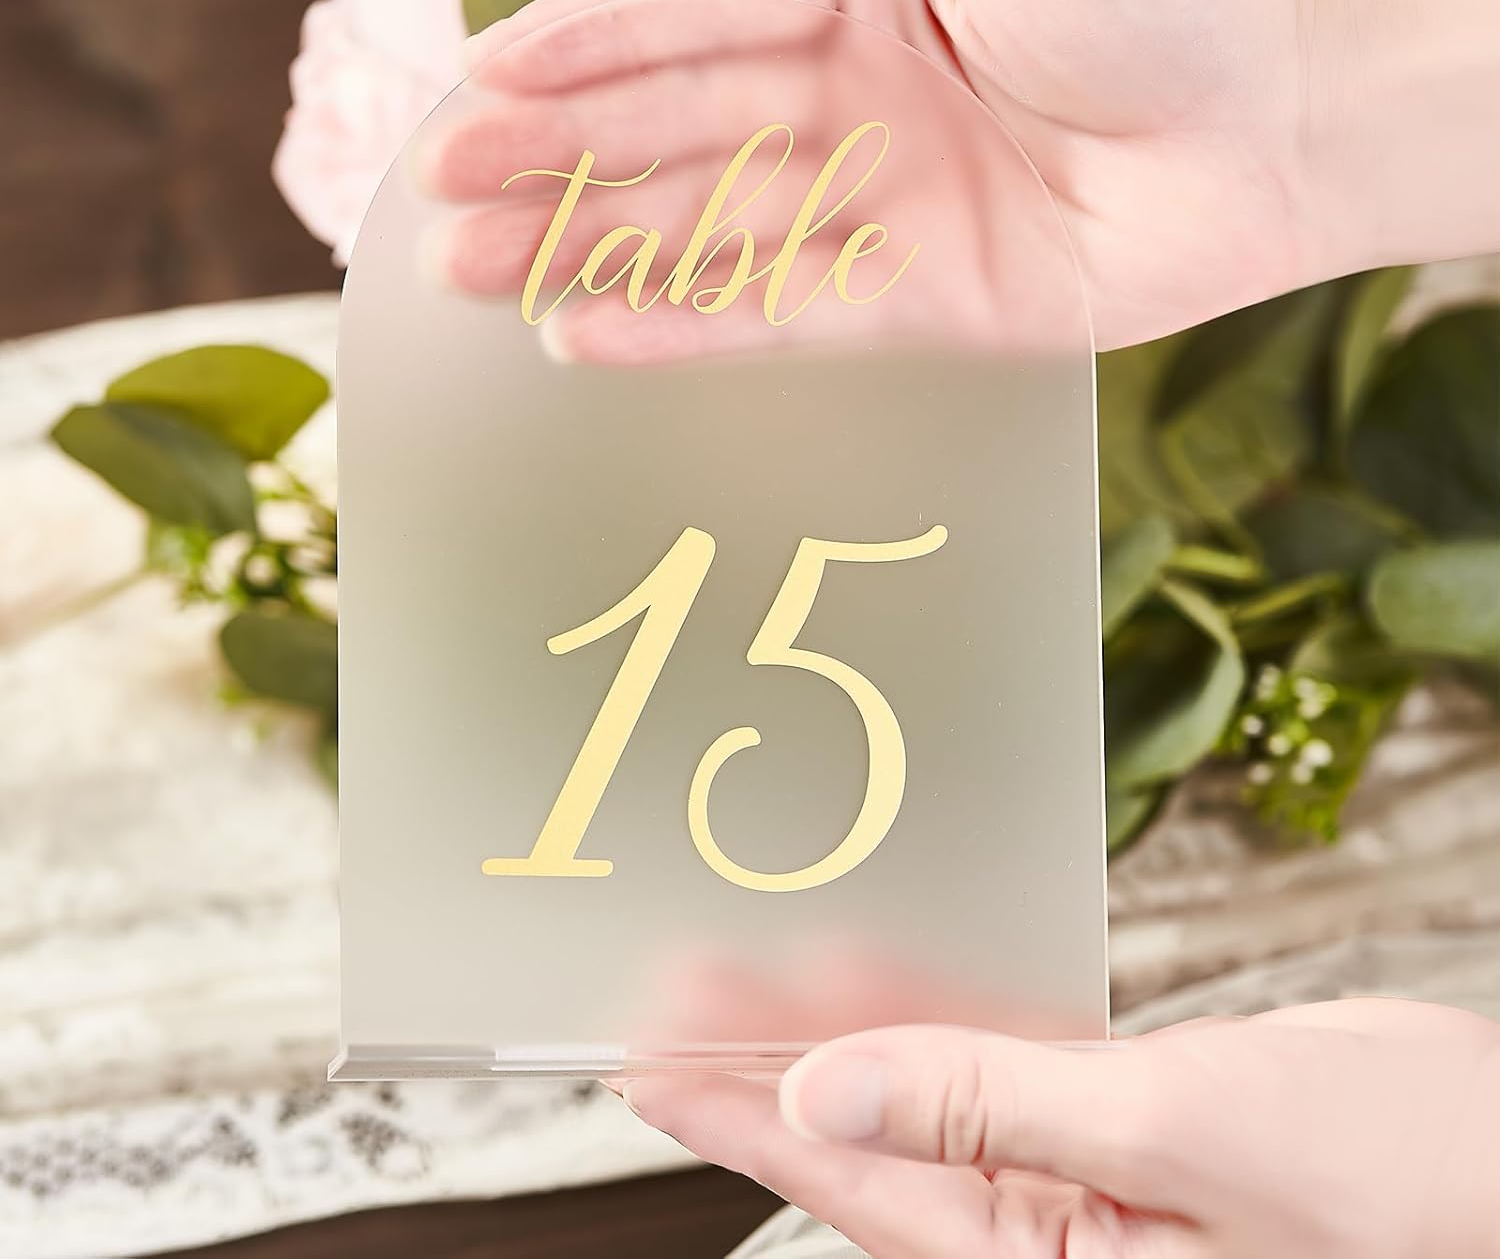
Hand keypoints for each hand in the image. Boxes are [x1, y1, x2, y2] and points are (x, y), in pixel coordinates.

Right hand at [423, 0, 1352, 356]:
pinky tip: (589, 339)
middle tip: (435, 199)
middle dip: (547, 163)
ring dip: (586, 254)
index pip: (683, 19)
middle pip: (664, 134)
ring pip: (698, 232)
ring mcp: (867, 205)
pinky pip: (774, 314)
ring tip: (473, 276)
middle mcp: (842, 98)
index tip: (478, 82)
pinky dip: (684, 328)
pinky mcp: (905, 302)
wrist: (1276, 129)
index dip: (579, 52)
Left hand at [619, 980, 1499, 1258]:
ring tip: (740, 961)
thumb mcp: (1176, 1136)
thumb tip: (830, 1088)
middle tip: (667, 984)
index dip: (734, 1115)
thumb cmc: (1391, 1188)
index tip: (644, 1060)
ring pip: (921, 1078)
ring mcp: (1074, 1158)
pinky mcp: (1114, 1107)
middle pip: (864, 1124)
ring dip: (833, 1017)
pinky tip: (867, 970)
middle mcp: (1040, 1216)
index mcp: (1040, 1255)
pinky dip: (934, 1006)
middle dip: (761, 1051)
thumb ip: (991, 1108)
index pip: (845, 1176)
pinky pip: (996, 1052)